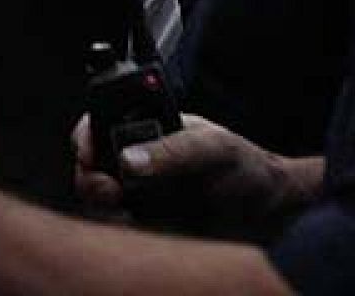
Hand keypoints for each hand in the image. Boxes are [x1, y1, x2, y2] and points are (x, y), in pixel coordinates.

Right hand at [72, 114, 324, 238]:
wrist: (269, 211)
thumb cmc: (245, 166)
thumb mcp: (213, 148)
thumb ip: (174, 151)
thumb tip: (130, 159)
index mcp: (149, 129)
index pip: (99, 125)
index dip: (86, 137)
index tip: (88, 152)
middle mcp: (138, 160)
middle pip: (90, 166)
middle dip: (89, 177)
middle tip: (108, 188)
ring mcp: (139, 194)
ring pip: (97, 201)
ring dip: (102, 206)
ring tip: (125, 208)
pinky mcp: (147, 226)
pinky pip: (118, 229)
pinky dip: (120, 228)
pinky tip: (140, 224)